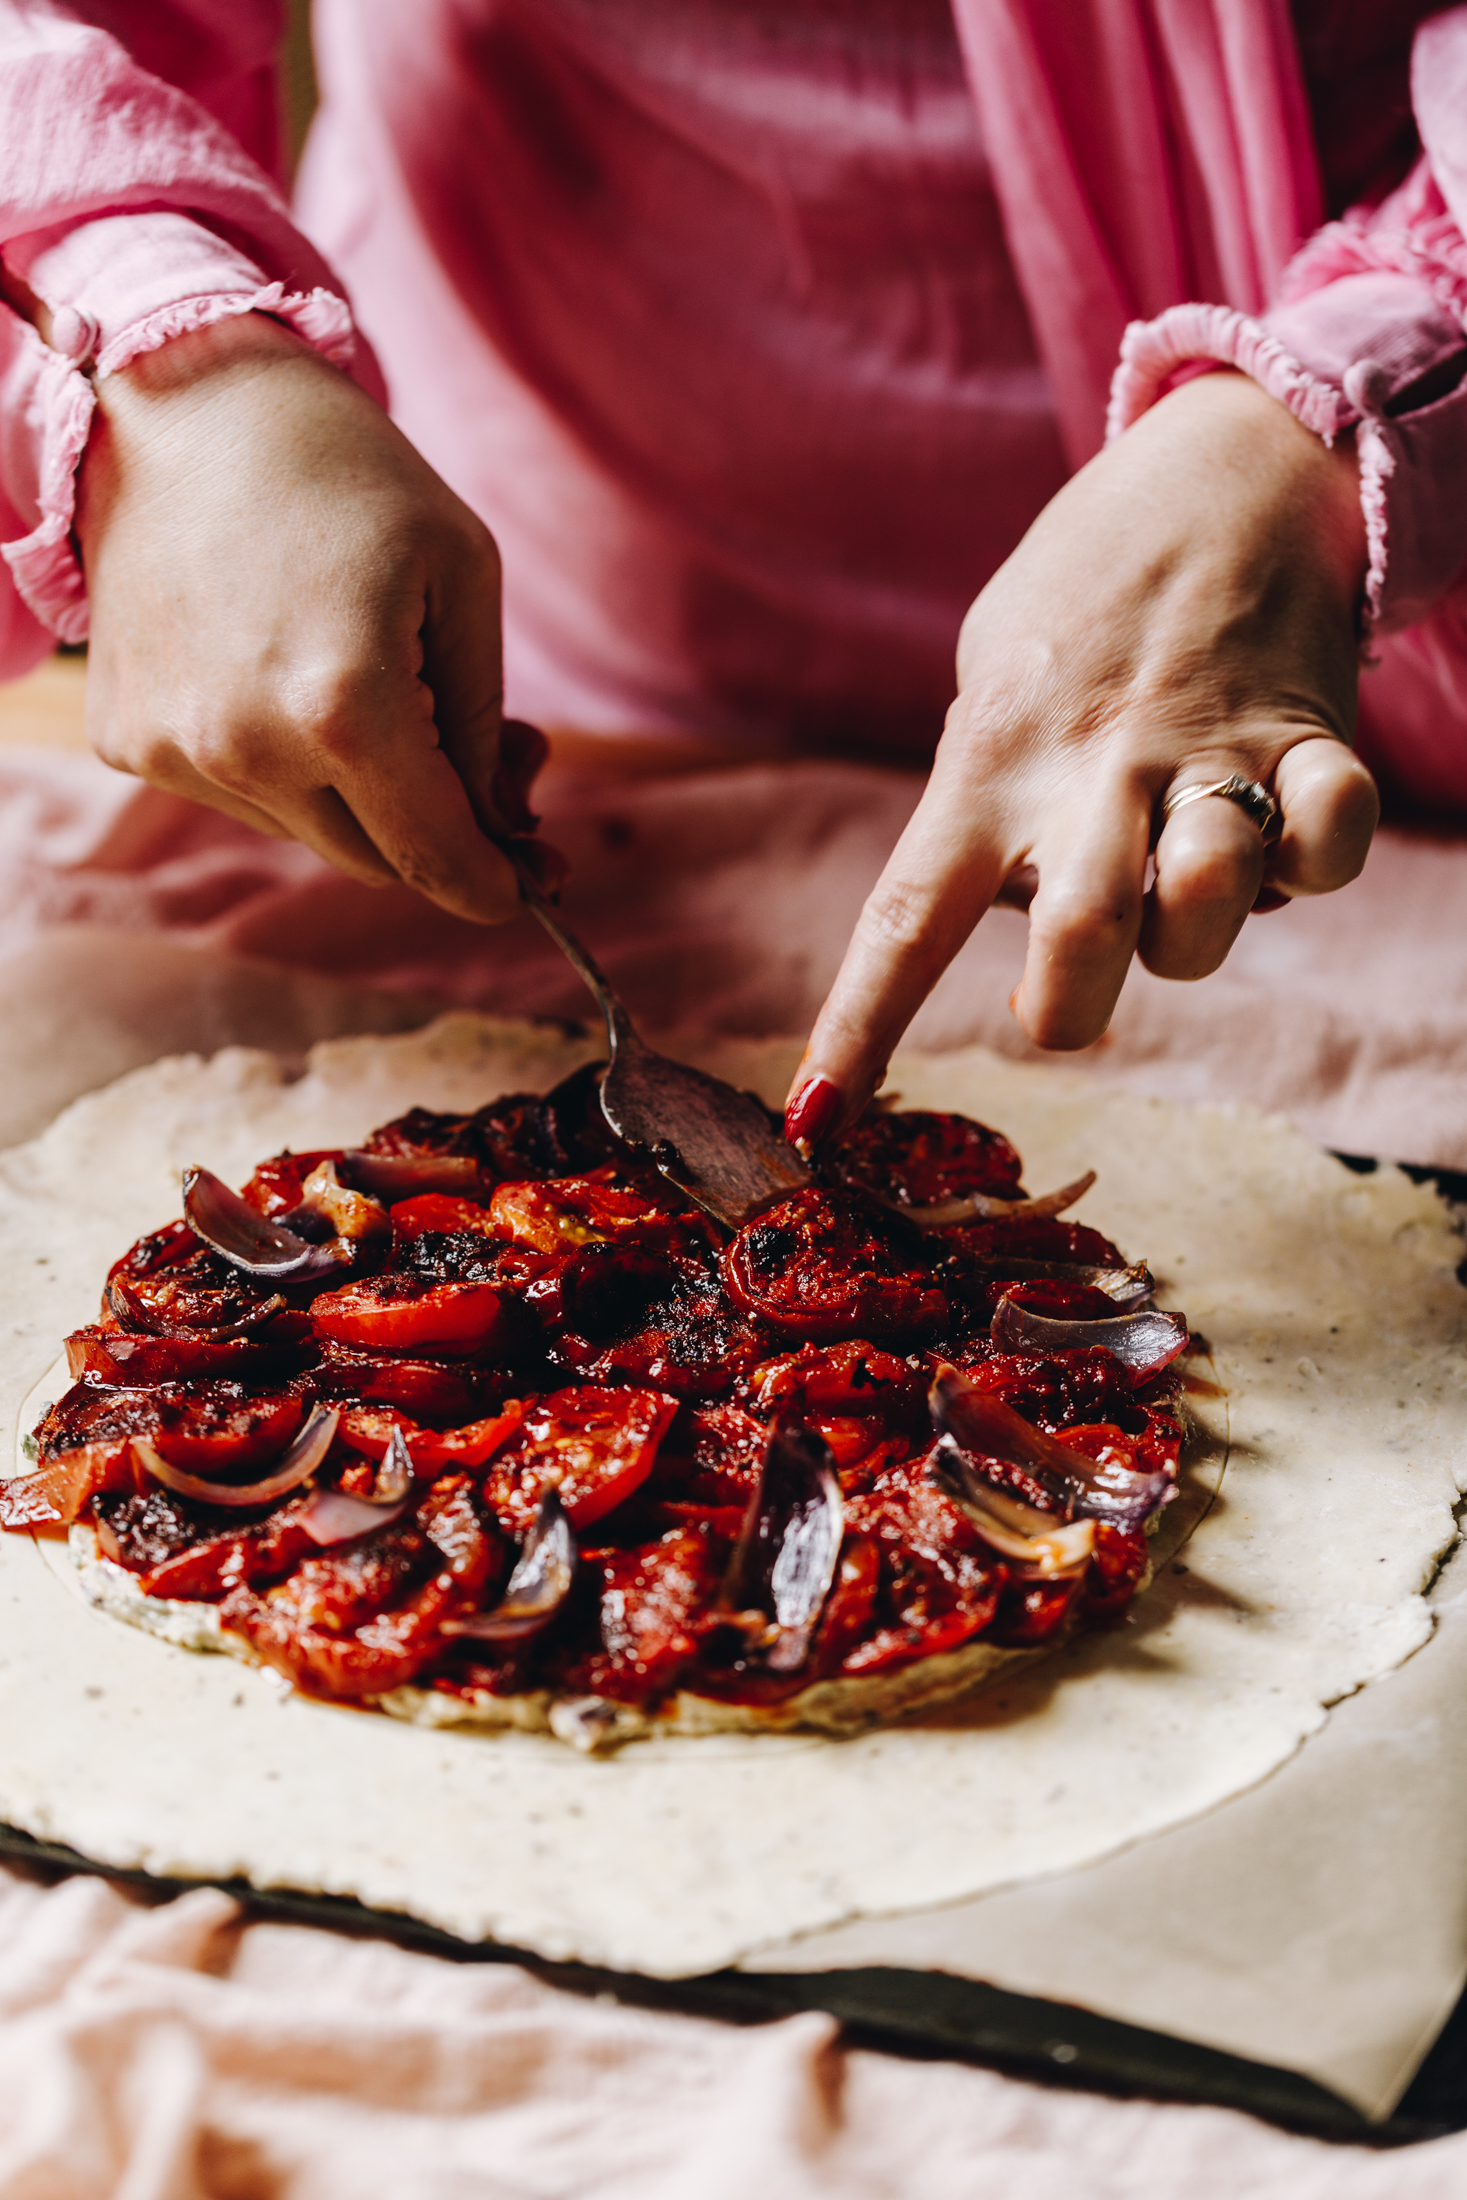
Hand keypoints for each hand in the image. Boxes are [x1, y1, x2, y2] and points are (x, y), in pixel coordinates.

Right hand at [76, 312, 526, 921]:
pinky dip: (278, 760)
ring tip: (372, 683)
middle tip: (483, 762)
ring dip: (355, 791)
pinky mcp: (127, 737)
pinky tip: (281, 667)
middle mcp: (246, 748)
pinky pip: (236, 792)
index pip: (433, 854)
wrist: (183, 401)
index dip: (489, 882)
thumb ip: (486, 723)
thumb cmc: (345, 474)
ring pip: (307, 831)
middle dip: (436, 827)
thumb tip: (501, 830)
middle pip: (374, 857)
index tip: (520, 890)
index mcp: (345, 709)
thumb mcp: (462, 576)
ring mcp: (173, 749)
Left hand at [786, 370, 1377, 1143]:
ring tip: (1187, 875)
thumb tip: (1001, 913)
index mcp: (989, 761)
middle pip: (1079, 931)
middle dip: (1071, 1003)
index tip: (816, 1120)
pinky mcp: (1306, 739)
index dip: (859, 1027)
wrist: (1232, 463)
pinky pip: (1328, 836)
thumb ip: (984, 792)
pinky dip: (1315, 856)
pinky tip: (1290, 825)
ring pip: (1207, 905)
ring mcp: (1203, 752)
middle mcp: (1092, 768)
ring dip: (1197, 932)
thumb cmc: (1086, 591)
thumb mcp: (992, 671)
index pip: (906, 915)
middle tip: (1063, 1007)